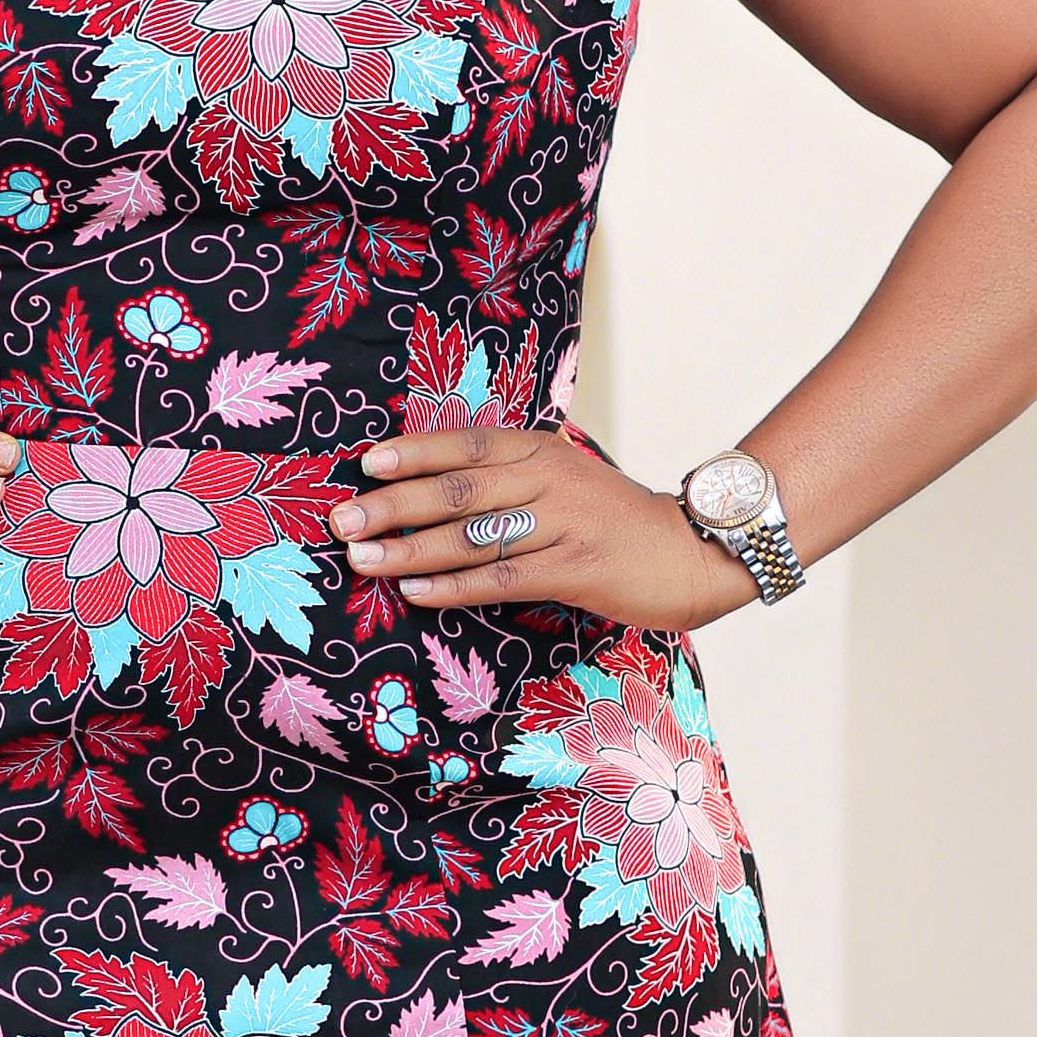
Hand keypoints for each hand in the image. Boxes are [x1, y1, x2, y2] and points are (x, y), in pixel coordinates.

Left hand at [330, 410, 754, 633]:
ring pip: (473, 536)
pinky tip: (417, 592)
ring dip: (411, 549)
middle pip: (458, 489)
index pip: (465, 443)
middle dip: (394, 504)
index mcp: (540, 450)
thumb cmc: (615, 521)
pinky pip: (503, 578)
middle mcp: (549, 479)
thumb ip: (509, 479)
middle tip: (344, 520)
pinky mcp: (577, 570)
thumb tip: (432, 491)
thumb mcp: (563, 480)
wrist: (692, 551)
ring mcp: (564, 524)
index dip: (414, 452)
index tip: (364, 463)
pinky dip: (454, 587)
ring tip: (364, 560)